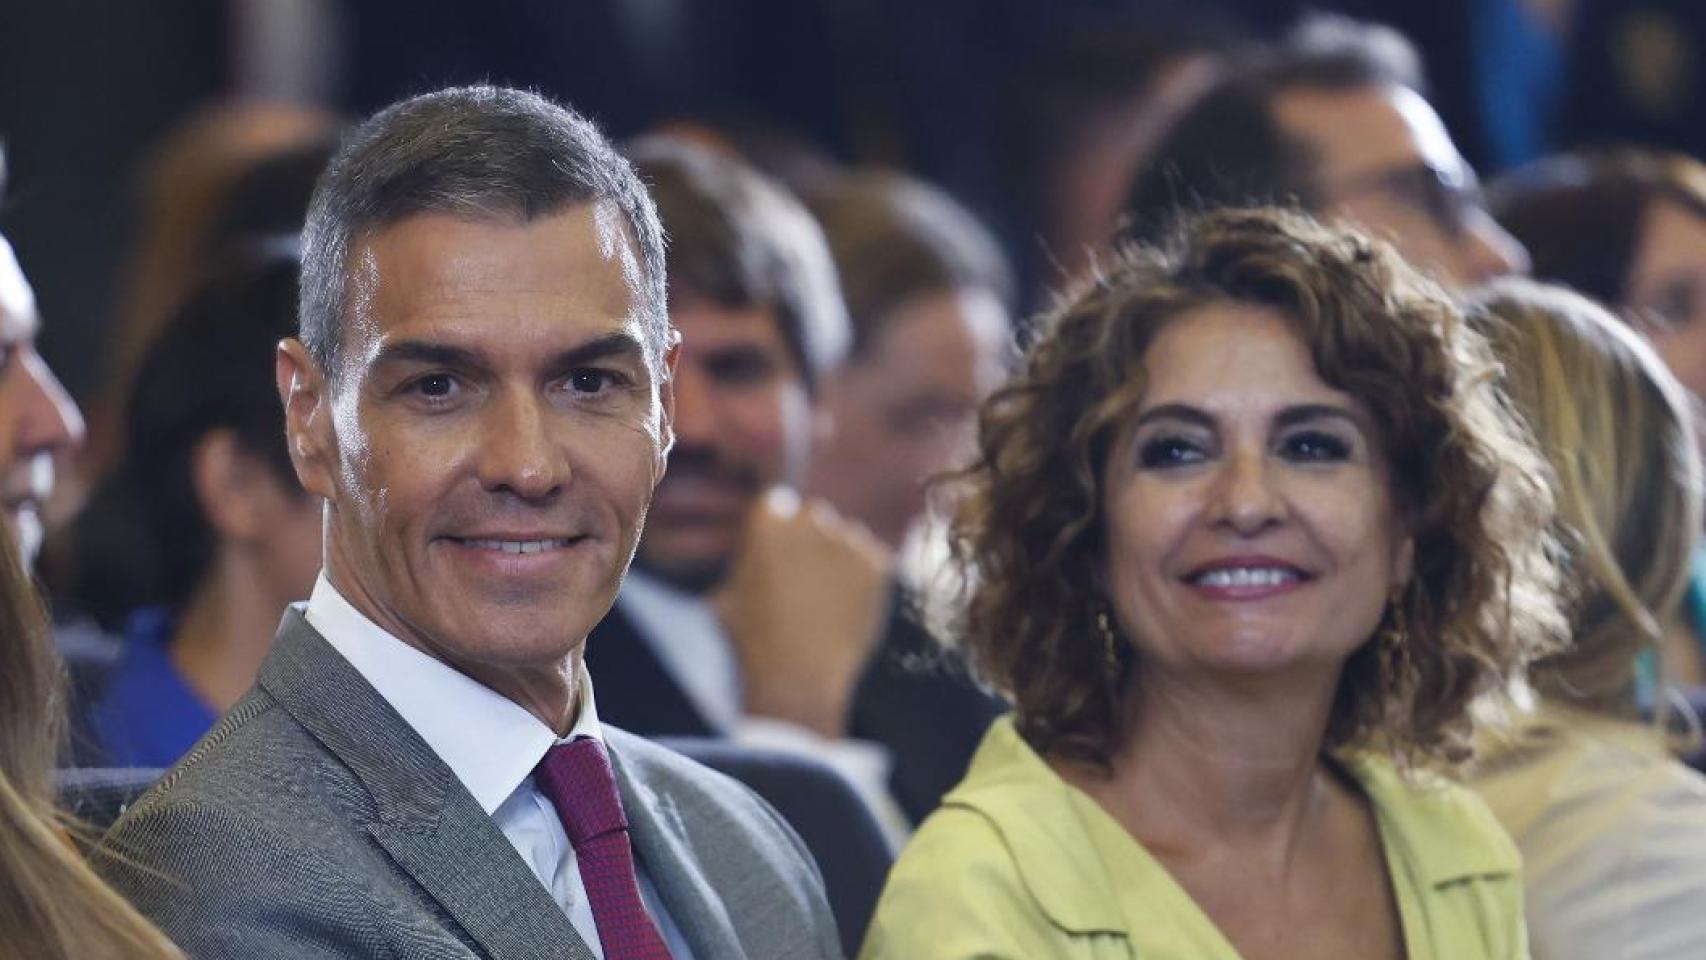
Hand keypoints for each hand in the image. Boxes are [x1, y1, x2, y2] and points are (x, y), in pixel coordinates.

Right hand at [712, 488, 893, 736]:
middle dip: (810, 540)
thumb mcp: (723, 598)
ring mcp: (849, 542)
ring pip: (847, 537)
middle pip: (814, 515)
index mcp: (768, 521)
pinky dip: (864, 579)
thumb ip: (738, 568)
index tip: (779, 556)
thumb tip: (740, 565)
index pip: (778, 502)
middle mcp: (810, 520)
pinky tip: (847, 609)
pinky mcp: (878, 565)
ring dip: (838, 558)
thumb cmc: (751, 644)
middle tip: (804, 581)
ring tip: (825, 602)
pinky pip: (872, 560)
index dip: (778, 530)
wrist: (798, 678)